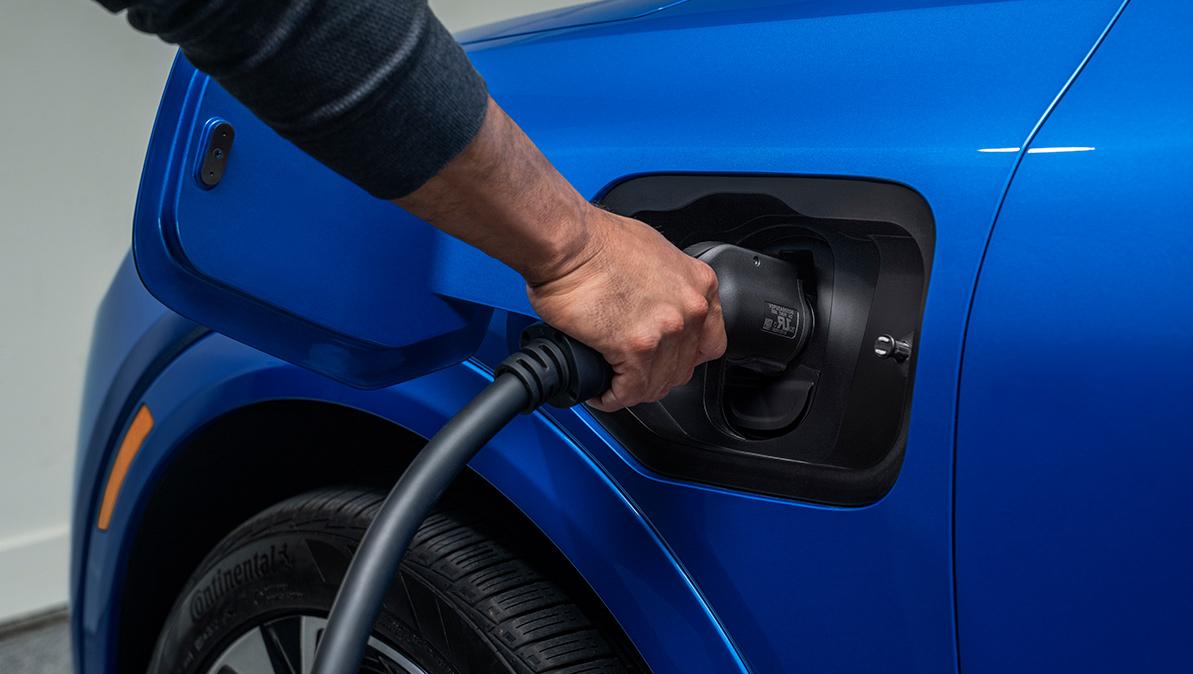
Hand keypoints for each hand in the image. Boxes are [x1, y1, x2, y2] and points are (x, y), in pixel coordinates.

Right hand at [526, 207, 726, 410]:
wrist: (567, 241)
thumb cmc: (596, 241)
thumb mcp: (652, 253)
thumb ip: (665, 285)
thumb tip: (652, 304)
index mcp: (699, 285)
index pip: (709, 342)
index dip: (684, 356)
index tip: (665, 360)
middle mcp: (690, 308)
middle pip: (683, 368)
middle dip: (655, 376)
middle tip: (632, 374)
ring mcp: (667, 329)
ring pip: (657, 385)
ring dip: (632, 391)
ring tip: (612, 385)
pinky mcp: (636, 347)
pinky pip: (629, 391)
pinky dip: (612, 398)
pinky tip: (599, 392)